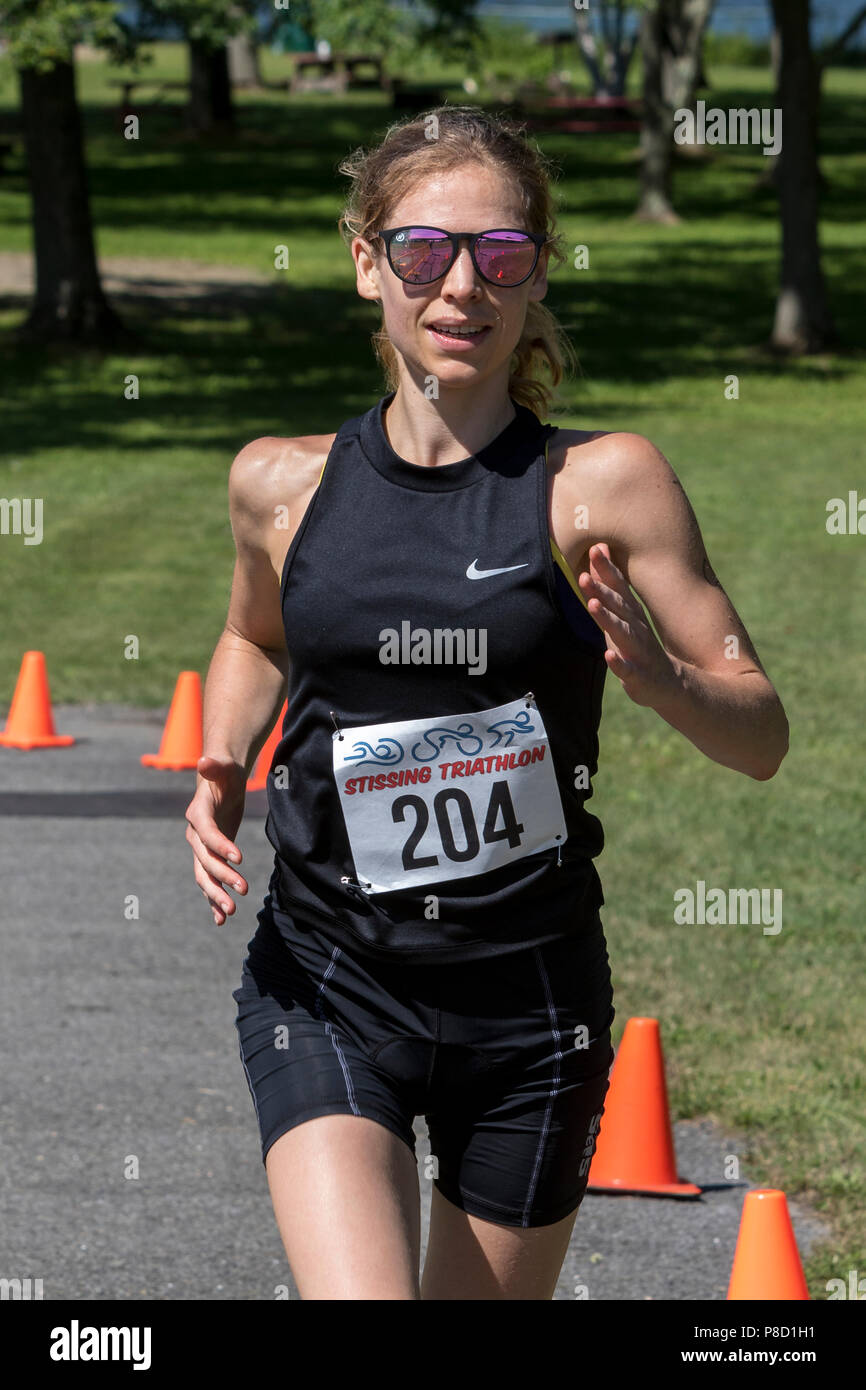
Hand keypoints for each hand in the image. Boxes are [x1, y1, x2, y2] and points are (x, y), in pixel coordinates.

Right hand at [185, 755, 248, 923]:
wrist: (220, 781)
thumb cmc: (224, 772)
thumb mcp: (224, 767)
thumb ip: (214, 766)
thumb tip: (204, 760)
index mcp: (198, 813)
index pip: (206, 833)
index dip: (220, 845)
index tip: (239, 858)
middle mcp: (196, 834)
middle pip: (205, 860)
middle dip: (222, 877)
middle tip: (242, 889)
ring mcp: (201, 848)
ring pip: (205, 876)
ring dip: (216, 895)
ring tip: (231, 912)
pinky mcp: (211, 856)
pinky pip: (210, 881)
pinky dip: (214, 900)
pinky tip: (221, 919)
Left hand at [578, 543, 678, 708]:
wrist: (672, 684)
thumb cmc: (641, 645)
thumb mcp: (625, 615)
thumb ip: (609, 585)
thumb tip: (599, 551)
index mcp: (632, 615)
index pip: (619, 588)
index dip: (607, 569)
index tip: (595, 548)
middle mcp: (637, 629)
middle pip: (619, 608)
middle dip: (602, 591)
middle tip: (584, 576)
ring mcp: (639, 653)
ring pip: (623, 634)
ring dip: (608, 620)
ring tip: (594, 606)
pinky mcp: (639, 677)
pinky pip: (627, 670)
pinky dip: (618, 663)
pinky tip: (608, 656)